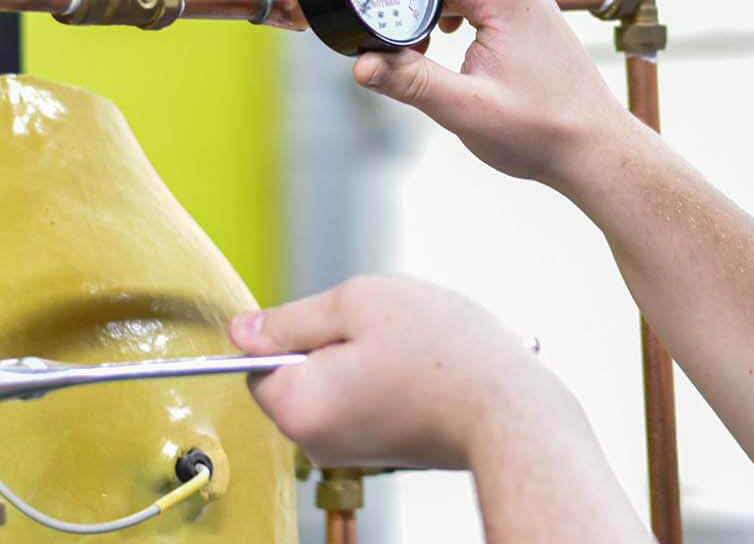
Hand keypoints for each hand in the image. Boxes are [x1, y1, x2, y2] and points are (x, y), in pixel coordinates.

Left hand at [231, 276, 566, 470]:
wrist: (512, 410)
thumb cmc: (445, 354)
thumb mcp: (358, 303)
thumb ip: (290, 318)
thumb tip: (241, 331)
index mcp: (297, 406)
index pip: (258, 360)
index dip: (297, 329)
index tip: (342, 320)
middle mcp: (316, 441)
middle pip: (299, 372)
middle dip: (334, 342)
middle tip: (383, 330)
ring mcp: (351, 450)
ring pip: (336, 382)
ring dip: (364, 357)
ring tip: (411, 349)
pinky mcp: (383, 449)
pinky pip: (367, 398)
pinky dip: (388, 379)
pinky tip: (424, 369)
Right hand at [352, 0, 636, 188]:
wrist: (592, 145)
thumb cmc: (543, 129)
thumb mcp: (466, 109)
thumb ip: (411, 81)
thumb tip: (361, 65)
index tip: (363, 18)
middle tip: (382, 38)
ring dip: (421, 3)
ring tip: (414, 49)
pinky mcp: (518, 4)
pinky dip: (442, 9)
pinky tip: (438, 43)